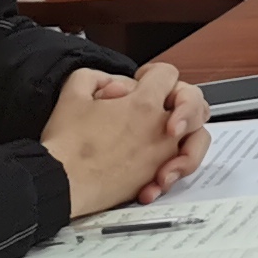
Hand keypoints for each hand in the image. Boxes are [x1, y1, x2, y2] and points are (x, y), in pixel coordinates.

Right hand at [43, 60, 198, 219]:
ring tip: (169, 136)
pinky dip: (171, 168)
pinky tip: (151, 168)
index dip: (153, 74)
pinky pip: (179, 170)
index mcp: (143, 103)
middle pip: (195, 103)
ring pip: (198, 138)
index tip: (142, 82)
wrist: (59, 183)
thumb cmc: (65, 144)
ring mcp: (161, 154)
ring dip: (187, 135)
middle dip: (182, 100)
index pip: (167, 74)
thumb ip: (95, 76)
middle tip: (162, 107)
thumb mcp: (73, 93)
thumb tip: (111, 82)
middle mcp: (160, 129)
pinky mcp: (155, 177)